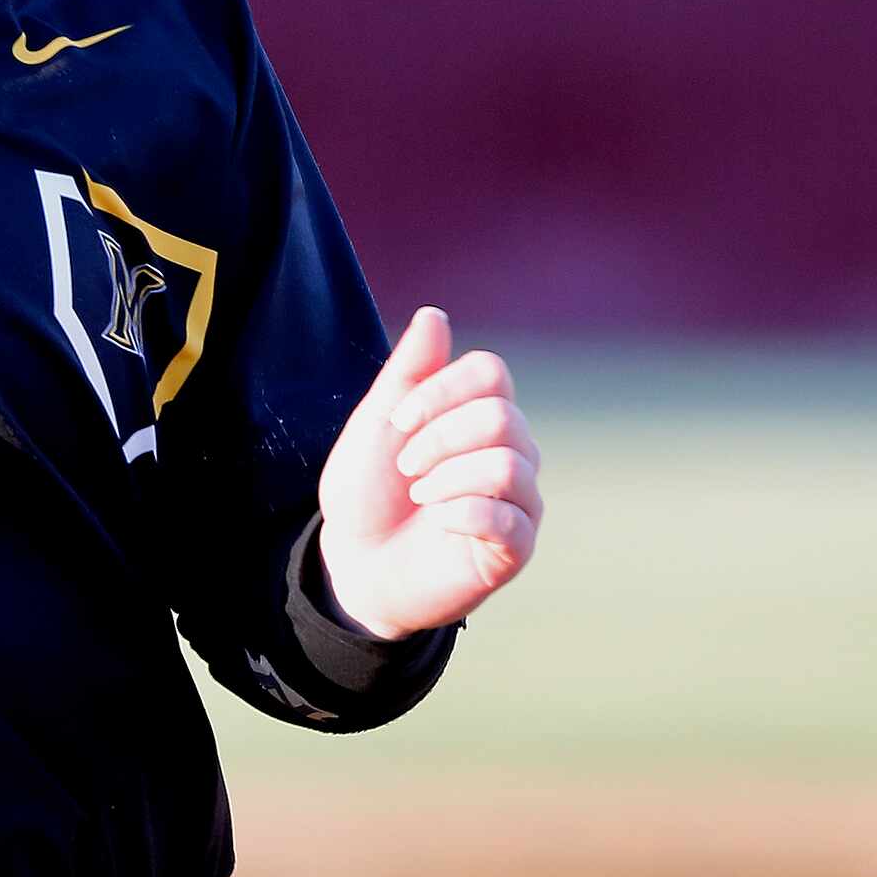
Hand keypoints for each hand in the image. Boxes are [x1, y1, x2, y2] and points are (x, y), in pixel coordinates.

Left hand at [315, 306, 542, 639]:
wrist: (357, 562)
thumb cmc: (370, 491)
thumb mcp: (377, 424)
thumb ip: (408, 371)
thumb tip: (434, 314)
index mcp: (479, 414)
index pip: (491, 371)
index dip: (442, 389)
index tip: (398, 419)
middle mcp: (512, 450)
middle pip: (501, 416)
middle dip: (439, 437)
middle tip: (405, 466)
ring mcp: (519, 499)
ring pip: (509, 463)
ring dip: (447, 477)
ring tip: (418, 496)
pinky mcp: (516, 546)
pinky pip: (508, 515)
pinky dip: (461, 512)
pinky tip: (438, 522)